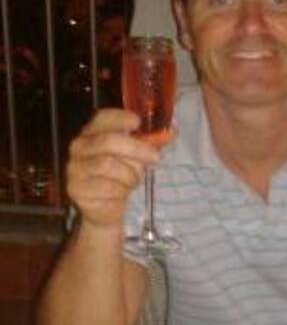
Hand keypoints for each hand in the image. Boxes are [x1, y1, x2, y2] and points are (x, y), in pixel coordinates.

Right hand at [66, 109, 162, 227]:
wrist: (105, 207)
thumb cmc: (121, 174)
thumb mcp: (137, 155)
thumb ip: (151, 142)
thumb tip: (172, 130)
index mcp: (93, 132)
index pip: (102, 118)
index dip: (120, 118)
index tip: (138, 122)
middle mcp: (80, 147)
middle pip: (108, 141)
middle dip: (136, 149)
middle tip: (155, 157)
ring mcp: (75, 168)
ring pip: (108, 165)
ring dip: (130, 173)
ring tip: (134, 180)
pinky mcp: (76, 189)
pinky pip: (105, 186)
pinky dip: (121, 190)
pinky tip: (122, 191)